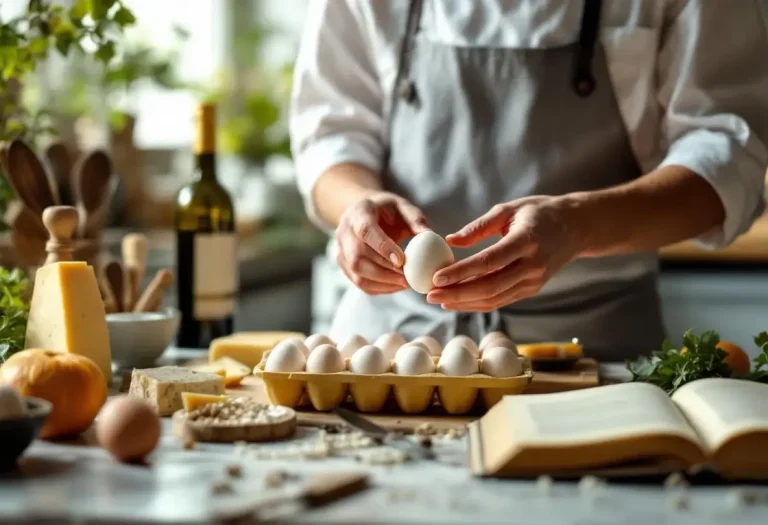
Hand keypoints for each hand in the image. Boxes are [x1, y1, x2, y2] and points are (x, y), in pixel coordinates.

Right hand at [336, 192, 428, 294]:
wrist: (363, 213)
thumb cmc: (387, 210)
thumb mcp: (403, 207)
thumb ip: (415, 219)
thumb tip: (430, 236)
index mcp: (359, 212)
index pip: (366, 231)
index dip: (382, 247)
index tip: (402, 261)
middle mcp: (344, 231)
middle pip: (358, 256)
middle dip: (384, 270)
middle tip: (407, 278)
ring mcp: (340, 249)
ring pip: (356, 272)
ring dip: (382, 282)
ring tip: (404, 283)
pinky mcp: (343, 264)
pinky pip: (358, 282)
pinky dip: (378, 288)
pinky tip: (396, 285)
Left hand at [426, 196, 581, 310]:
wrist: (576, 227)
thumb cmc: (539, 212)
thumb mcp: (509, 209)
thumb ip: (479, 226)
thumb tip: (450, 240)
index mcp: (527, 241)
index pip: (489, 261)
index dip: (461, 272)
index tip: (436, 277)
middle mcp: (533, 265)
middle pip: (489, 286)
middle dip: (457, 293)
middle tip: (429, 294)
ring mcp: (534, 281)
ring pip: (494, 298)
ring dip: (464, 302)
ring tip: (437, 299)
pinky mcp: (532, 289)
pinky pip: (501, 300)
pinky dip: (477, 303)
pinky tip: (456, 301)